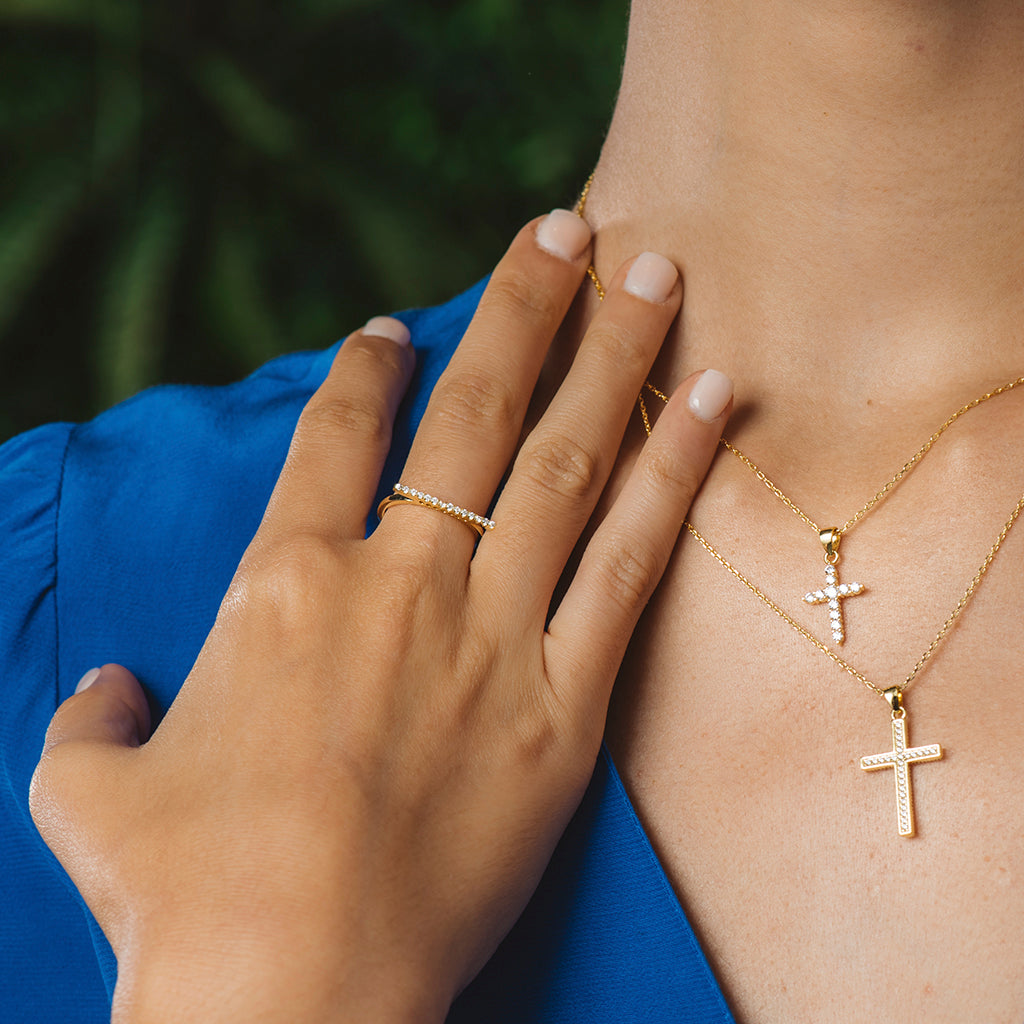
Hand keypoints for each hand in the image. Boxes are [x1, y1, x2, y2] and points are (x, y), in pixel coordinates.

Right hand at [29, 211, 731, 1022]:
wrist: (294, 993)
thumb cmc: (183, 898)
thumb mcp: (90, 795)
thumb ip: (96, 723)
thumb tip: (102, 694)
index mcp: (285, 586)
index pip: (337, 436)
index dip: (368, 369)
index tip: (397, 329)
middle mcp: (399, 583)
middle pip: (473, 409)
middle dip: (523, 306)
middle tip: (569, 230)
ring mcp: (493, 635)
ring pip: (565, 460)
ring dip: (612, 357)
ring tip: (657, 275)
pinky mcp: (567, 704)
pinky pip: (632, 564)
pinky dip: (678, 477)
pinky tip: (715, 404)